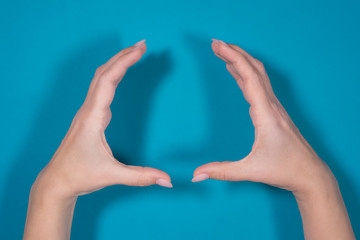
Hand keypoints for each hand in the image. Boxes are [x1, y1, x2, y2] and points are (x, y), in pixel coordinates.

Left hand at [33, 40, 171, 200]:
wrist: (57, 180)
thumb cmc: (80, 175)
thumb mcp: (112, 175)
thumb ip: (141, 176)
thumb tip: (167, 179)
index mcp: (93, 118)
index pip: (108, 81)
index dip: (124, 63)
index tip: (140, 50)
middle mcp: (88, 110)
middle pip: (103, 73)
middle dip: (122, 56)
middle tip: (142, 44)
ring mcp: (86, 111)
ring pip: (99, 78)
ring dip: (116, 62)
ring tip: (134, 53)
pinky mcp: (88, 115)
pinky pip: (99, 87)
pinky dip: (111, 74)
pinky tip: (119, 73)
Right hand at [192, 39, 334, 194]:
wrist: (309, 173)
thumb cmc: (284, 170)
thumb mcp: (251, 171)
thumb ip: (222, 171)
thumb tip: (196, 174)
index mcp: (266, 113)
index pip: (248, 77)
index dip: (233, 58)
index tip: (218, 46)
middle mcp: (272, 105)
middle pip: (254, 69)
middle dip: (235, 53)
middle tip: (216, 43)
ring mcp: (275, 107)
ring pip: (258, 76)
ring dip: (241, 61)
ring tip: (224, 52)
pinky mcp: (274, 112)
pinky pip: (260, 86)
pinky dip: (246, 75)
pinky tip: (237, 74)